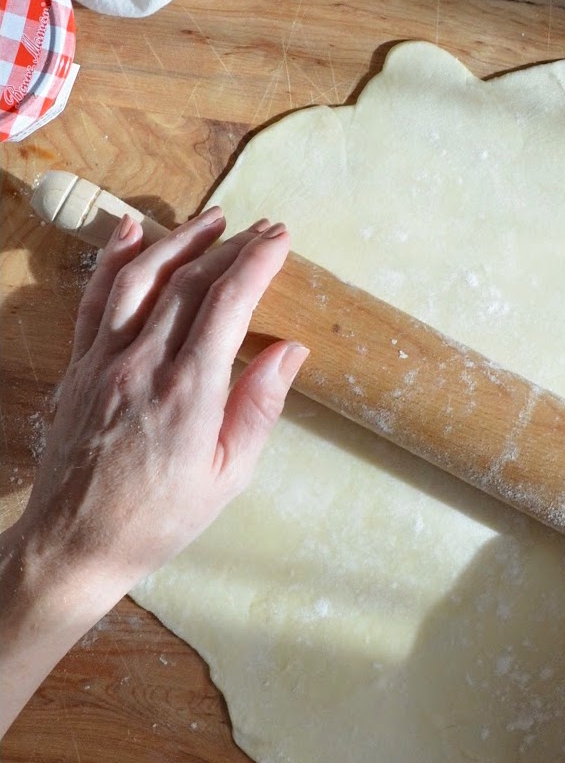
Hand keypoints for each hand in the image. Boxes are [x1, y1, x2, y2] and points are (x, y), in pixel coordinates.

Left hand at [14, 207, 303, 605]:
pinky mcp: (78, 368)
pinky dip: (114, 261)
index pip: (227, 305)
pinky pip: (95, 301)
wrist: (76, 541)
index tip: (280, 239)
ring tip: (210, 221)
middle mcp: (142, 365)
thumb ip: (259, 406)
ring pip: (138, 279)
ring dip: (177, 241)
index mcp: (189, 392)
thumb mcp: (229, 473)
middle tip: (262, 228)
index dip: (256, 263)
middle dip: (230, 247)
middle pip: (188, 283)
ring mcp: (103, 362)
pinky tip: (133, 234)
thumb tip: (289, 351)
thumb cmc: (160, 517)